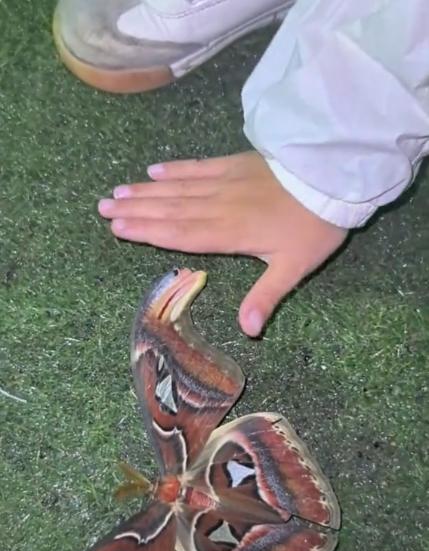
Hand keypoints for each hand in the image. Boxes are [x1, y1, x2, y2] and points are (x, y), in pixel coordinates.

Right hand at [98, 151, 346, 336]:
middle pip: (170, 209)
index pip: (180, 234)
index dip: (148, 232)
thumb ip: (266, 297)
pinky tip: (154, 170)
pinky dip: (175, 168)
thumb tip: (247, 331)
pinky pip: (198, 166)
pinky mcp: (235, 164)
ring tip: (117, 192)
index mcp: (229, 233)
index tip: (118, 228)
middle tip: (103, 207)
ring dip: (146, 191)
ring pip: (178, 188)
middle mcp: (219, 206)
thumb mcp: (294, 268)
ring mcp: (225, 182)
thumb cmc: (313, 226)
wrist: (332, 177)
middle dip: (135, 210)